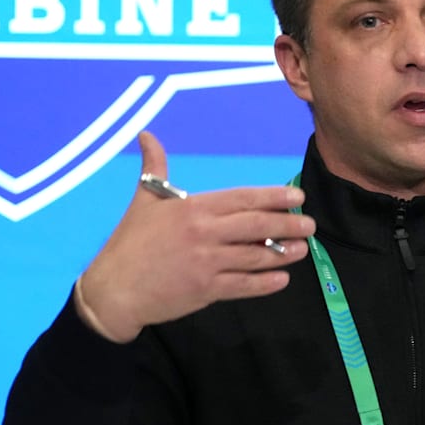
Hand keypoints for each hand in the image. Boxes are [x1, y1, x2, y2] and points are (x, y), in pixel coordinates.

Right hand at [75, 131, 314, 342]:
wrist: (113, 289)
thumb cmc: (129, 243)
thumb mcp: (143, 200)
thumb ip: (154, 166)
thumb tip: (147, 134)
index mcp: (193, 208)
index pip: (243, 199)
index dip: (274, 197)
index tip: (297, 197)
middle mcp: (204, 233)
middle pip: (257, 226)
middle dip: (289, 224)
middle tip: (311, 225)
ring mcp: (207, 263)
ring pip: (256, 256)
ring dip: (283, 253)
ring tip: (302, 249)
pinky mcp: (206, 290)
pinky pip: (244, 285)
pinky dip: (266, 283)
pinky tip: (282, 278)